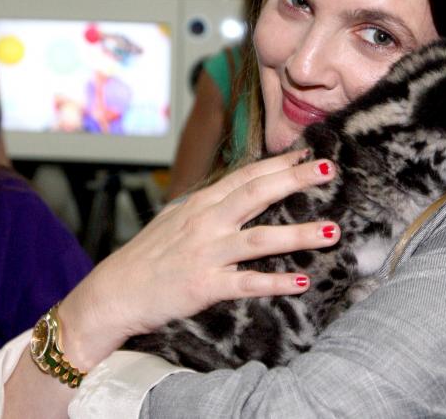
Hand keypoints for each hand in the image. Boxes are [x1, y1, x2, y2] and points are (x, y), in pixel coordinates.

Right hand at [57, 150, 339, 369]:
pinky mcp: (204, 286)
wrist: (113, 293)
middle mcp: (206, 223)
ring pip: (260, 239)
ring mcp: (206, 254)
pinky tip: (302, 282)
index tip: (309, 152)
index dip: (279, 163)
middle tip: (329, 169)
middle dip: (295, 180)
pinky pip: (246, 283)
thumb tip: (238, 190)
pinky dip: (275, 283)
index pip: (246, 176)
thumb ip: (209, 204)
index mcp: (201, 204)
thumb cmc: (148, 256)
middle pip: (257, 194)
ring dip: (298, 234)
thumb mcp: (177, 219)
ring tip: (332, 231)